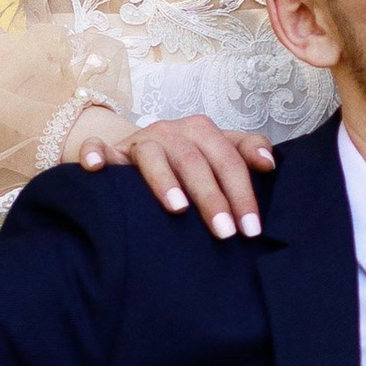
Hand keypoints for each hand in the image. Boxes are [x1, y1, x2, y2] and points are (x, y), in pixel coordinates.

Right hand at [104, 112, 277, 237]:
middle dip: (212, 197)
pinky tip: (97, 169)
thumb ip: (246, 152)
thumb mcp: (219, 153)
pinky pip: (97, 149)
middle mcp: (170, 132)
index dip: (242, 192)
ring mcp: (137, 141)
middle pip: (194, 161)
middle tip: (225, 233)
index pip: (228, 159)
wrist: (135, 152)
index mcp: (201, 132)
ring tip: (179, 210)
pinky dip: (95, 155)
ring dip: (164, 181)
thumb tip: (270, 163)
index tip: (251, 229)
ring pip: (151, 155)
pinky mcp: (107, 151)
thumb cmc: (186, 161)